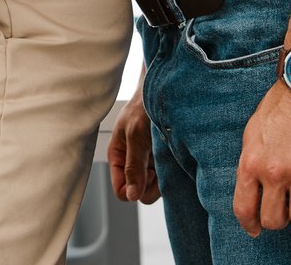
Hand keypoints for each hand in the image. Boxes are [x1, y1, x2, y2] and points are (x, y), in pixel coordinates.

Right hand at [107, 86, 161, 204]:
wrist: (162, 92)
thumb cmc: (143, 107)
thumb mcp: (135, 135)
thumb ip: (133, 166)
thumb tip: (131, 197)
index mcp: (118, 158)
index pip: (123, 192)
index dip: (135, 188)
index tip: (147, 172)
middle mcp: (132, 164)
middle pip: (140, 194)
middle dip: (151, 183)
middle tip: (157, 161)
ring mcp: (149, 164)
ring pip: (155, 188)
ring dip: (163, 176)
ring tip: (165, 154)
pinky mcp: (163, 161)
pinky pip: (167, 179)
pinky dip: (171, 171)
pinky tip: (173, 155)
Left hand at [233, 81, 290, 235]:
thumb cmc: (278, 109)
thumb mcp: (251, 135)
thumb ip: (251, 166)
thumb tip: (252, 194)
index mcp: (250, 163)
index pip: (244, 209)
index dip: (249, 225)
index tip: (254, 229)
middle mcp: (274, 173)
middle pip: (274, 221)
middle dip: (278, 220)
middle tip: (283, 208)